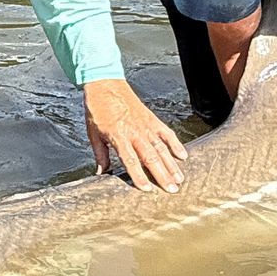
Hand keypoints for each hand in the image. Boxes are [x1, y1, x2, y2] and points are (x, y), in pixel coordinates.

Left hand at [82, 77, 186, 191]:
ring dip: (172, 164)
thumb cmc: (98, 109)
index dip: (139, 176)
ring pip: (162, 148)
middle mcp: (135, 132)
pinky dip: (175, 144)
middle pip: (151, 157)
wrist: (105, 85)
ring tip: (179, 179)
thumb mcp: (93, 134)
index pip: (131, 160)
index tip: (147, 189)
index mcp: (118, 136)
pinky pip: (166, 133)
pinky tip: (183, 155)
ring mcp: (146, 125)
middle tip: (172, 190)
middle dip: (162, 175)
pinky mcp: (152, 119)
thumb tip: (101, 173)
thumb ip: (100, 154)